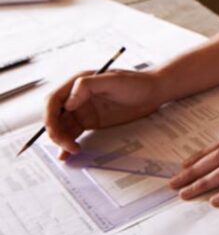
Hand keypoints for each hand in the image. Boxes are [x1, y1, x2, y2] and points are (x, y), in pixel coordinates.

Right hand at [45, 69, 164, 155]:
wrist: (154, 92)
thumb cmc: (136, 82)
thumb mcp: (113, 80)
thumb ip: (87, 86)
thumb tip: (67, 103)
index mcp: (78, 83)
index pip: (53, 100)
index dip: (49, 116)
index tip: (55, 130)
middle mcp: (76, 97)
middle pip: (54, 116)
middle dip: (55, 132)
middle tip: (66, 145)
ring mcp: (82, 110)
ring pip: (62, 127)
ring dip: (60, 140)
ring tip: (70, 152)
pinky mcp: (90, 121)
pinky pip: (73, 134)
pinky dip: (68, 144)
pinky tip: (68, 153)